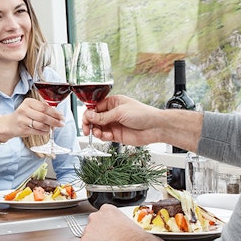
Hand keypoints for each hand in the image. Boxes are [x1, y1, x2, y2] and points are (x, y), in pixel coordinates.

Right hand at [0, 98, 63, 141]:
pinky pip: (37, 131)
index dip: (55, 112)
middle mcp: (24, 109)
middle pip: (43, 116)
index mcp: (28, 102)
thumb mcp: (31, 108)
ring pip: (41, 125)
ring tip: (52, 128)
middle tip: (61, 124)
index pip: (45, 107)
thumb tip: (59, 113)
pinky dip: (44, 132)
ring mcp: (22, 120)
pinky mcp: (22, 129)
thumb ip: (43, 109)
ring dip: (49, 127)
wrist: (9, 124)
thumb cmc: (23, 116)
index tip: (62, 116)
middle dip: (55, 121)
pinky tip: (46, 131)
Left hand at [77, 205, 166, 240]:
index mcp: (106, 209)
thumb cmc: (134, 237)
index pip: (100, 217)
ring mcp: (88, 230)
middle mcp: (94, 217)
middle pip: (92, 226)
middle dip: (97, 234)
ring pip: (87, 237)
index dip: (104, 227)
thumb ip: (117, 222)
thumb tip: (118, 229)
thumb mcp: (127, 221)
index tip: (108, 232)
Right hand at [88, 95, 203, 150]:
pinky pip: (104, 136)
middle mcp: (112, 113)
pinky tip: (107, 136)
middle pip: (94, 118)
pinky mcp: (116, 135)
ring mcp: (114, 124)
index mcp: (113, 103)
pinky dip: (103, 137)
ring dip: (96, 131)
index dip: (89, 113)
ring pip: (98, 128)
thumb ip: (103, 116)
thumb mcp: (120, 112)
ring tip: (98, 133)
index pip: (95, 107)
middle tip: (87, 128)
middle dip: (89, 123)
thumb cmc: (143, 114)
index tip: (85, 119)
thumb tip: (89, 115)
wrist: (155, 127)